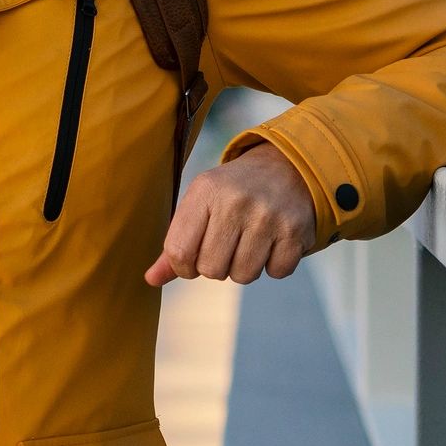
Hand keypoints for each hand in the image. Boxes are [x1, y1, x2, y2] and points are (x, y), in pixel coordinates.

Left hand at [144, 141, 316, 285]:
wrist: (286, 167)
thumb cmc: (233, 192)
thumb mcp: (200, 203)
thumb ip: (176, 243)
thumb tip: (151, 279)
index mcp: (205, 190)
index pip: (179, 252)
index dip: (183, 267)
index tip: (193, 257)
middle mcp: (235, 201)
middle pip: (211, 269)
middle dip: (217, 265)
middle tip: (227, 242)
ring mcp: (267, 216)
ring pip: (243, 275)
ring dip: (245, 266)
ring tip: (249, 240)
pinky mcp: (295, 231)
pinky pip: (276, 273)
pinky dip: (273, 264)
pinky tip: (273, 240)